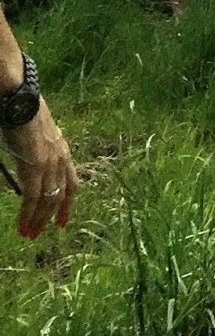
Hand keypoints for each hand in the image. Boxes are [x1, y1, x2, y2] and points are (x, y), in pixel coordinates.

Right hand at [5, 104, 74, 237]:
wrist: (22, 102)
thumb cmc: (26, 116)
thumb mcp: (39, 138)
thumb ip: (40, 155)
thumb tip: (32, 169)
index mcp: (63, 152)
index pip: (72, 184)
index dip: (68, 205)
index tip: (63, 221)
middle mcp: (61, 160)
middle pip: (59, 196)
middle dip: (49, 217)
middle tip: (38, 233)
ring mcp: (49, 163)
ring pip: (47, 200)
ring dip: (37, 219)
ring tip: (29, 233)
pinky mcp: (35, 166)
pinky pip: (32, 196)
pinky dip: (28, 213)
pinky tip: (23, 224)